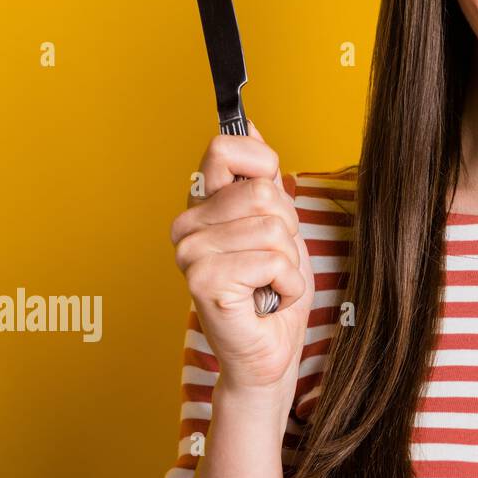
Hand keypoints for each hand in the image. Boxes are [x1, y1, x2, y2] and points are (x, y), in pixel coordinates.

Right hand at [170, 121, 313, 397]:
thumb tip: (249, 124)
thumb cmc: (274, 292)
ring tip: (270, 283)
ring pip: (273, 228)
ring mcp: (190, 254)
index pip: (226, 148)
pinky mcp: (203, 282)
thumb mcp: (278, 225)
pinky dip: (287, 282)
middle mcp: (187, 227)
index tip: (272, 196)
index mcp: (203, 207)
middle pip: (264, 192)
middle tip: (273, 261)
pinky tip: (269, 299)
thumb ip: (261, 178)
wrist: (269, 353)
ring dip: (289, 261)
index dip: (263, 164)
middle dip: (288, 229)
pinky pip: (271, 260)